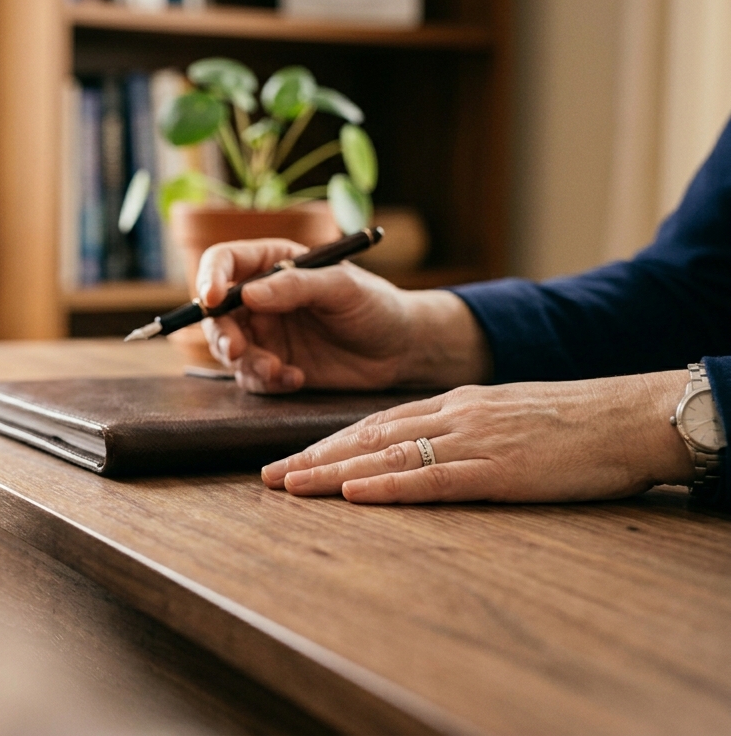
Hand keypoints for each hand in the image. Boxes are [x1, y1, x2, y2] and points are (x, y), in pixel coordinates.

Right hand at [195, 238, 490, 393]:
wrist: (401, 350)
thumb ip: (296, 286)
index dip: (210, 277)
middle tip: (238, 351)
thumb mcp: (342, 288)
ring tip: (279, 370)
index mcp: (272, 263)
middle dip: (221, 334)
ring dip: (247, 363)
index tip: (212, 299)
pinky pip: (251, 377)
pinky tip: (297, 378)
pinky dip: (267, 382)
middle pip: (215, 312)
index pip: (223, 262)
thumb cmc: (376, 306)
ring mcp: (264, 334)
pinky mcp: (273, 366)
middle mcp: (260, 298)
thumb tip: (247, 293)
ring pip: (229, 349)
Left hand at [262, 371, 693, 502]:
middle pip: (366, 437)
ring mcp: (472, 442)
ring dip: (332, 473)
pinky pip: (431, 479)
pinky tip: (353, 494)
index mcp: (455, 403)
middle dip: (313, 457)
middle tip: (267, 476)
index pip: (376, 422)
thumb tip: (426, 449)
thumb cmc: (574, 422)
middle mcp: (452, 416)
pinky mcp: (497, 471)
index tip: (292, 458)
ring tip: (288, 486)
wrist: (630, 417)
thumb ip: (464, 428)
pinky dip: (387, 488)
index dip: (329, 442)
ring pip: (386, 456)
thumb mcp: (508, 415)